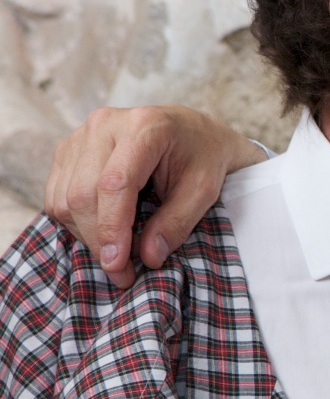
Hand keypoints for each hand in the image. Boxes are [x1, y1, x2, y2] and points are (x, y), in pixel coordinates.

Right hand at [43, 105, 261, 286]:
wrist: (192, 131)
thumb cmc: (204, 158)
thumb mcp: (205, 191)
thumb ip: (177, 223)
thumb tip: (147, 258)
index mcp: (145, 128)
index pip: (114, 185)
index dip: (112, 229)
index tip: (118, 265)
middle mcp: (105, 124)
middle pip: (82, 194)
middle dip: (98, 240)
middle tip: (121, 273)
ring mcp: (82, 134)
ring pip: (63, 198)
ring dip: (85, 235)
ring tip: (116, 254)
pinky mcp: (69, 148)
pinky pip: (56, 194)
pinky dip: (75, 222)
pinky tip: (103, 232)